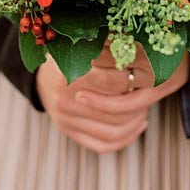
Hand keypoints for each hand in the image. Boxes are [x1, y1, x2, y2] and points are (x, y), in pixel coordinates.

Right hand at [35, 42, 189, 154]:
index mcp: (65, 75)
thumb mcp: (80, 47)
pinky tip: (138, 126)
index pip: (109, 81)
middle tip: (148, 91)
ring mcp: (65, 119)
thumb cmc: (67, 57)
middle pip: (114, 108)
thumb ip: (104, 48)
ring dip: (135, 121)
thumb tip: (135, 45)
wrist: (41, 78)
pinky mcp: (69, 132)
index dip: (130, 76)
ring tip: (145, 107)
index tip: (140, 69)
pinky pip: (103, 145)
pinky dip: (125, 139)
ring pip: (113, 130)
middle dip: (137, 101)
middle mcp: (63, 100)